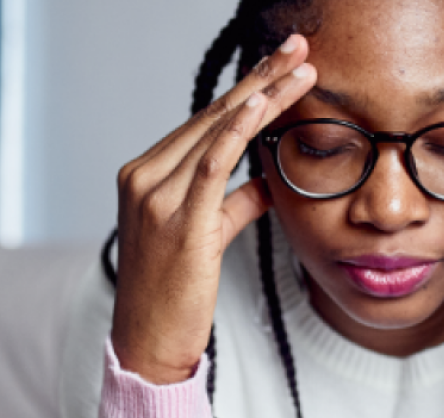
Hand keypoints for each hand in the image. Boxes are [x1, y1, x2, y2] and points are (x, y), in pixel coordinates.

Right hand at [112, 35, 317, 383]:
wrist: (147, 343)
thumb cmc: (172, 294)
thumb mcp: (204, 237)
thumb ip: (232, 204)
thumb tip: (267, 182)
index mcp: (144, 176)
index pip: (202, 124)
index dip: (244, 92)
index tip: (279, 68)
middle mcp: (143, 178)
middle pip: (210, 116)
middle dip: (259, 79)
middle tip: (297, 48)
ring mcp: (155, 198)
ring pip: (214, 132)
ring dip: (261, 96)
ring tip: (299, 68)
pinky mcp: (177, 222)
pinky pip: (210, 166)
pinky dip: (236, 131)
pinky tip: (261, 104)